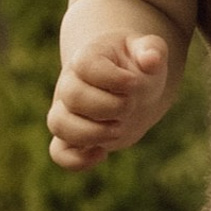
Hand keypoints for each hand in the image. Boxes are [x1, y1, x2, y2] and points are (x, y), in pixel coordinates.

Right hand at [48, 33, 178, 169]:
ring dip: (92, 133)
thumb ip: (151, 50)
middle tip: (131, 106)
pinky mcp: (72, 137)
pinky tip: (103, 153)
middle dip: (109, 106)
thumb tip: (151, 60)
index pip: (86, 65)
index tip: (135, 82)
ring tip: (118, 129)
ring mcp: (68, 111)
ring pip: (59, 124)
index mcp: (87, 58)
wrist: (128, 86)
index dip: (114, 78)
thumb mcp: (147, 51)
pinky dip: (78, 160)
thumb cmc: (136, 67)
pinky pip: (59, 153)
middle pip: (72, 95)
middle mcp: (70, 84)